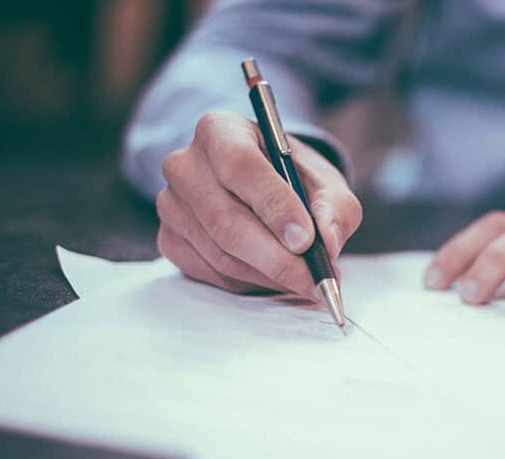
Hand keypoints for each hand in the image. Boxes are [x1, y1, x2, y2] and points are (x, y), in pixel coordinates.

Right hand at [156, 111, 361, 295]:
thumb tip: (327, 242)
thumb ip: (334, 207)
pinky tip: (275, 276)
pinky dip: (250, 283)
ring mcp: (171, 204)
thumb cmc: (292, 178)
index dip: (274, 206)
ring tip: (305, 280)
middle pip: (226, 220)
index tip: (306, 240)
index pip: (240, 166)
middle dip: (277, 257)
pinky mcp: (169, 239)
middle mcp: (185, 164)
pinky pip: (211, 273)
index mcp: (220, 130)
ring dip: (269, 275)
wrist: (262, 186)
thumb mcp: (325, 181)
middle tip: (314, 278)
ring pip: (221, 254)